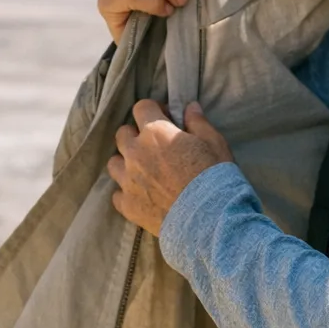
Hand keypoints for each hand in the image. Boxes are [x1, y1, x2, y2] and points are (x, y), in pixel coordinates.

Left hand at [108, 100, 233, 235]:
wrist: (208, 220)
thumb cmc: (214, 177)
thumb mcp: (214, 143)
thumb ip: (198, 123)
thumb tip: (190, 107)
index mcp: (155, 133)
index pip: (141, 107)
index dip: (154, 110)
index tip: (166, 119)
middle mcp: (135, 153)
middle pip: (122, 134)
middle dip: (136, 135)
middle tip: (155, 146)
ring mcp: (128, 181)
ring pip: (114, 163)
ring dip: (126, 163)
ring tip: (144, 171)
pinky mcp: (128, 206)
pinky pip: (117, 194)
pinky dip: (127, 193)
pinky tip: (142, 196)